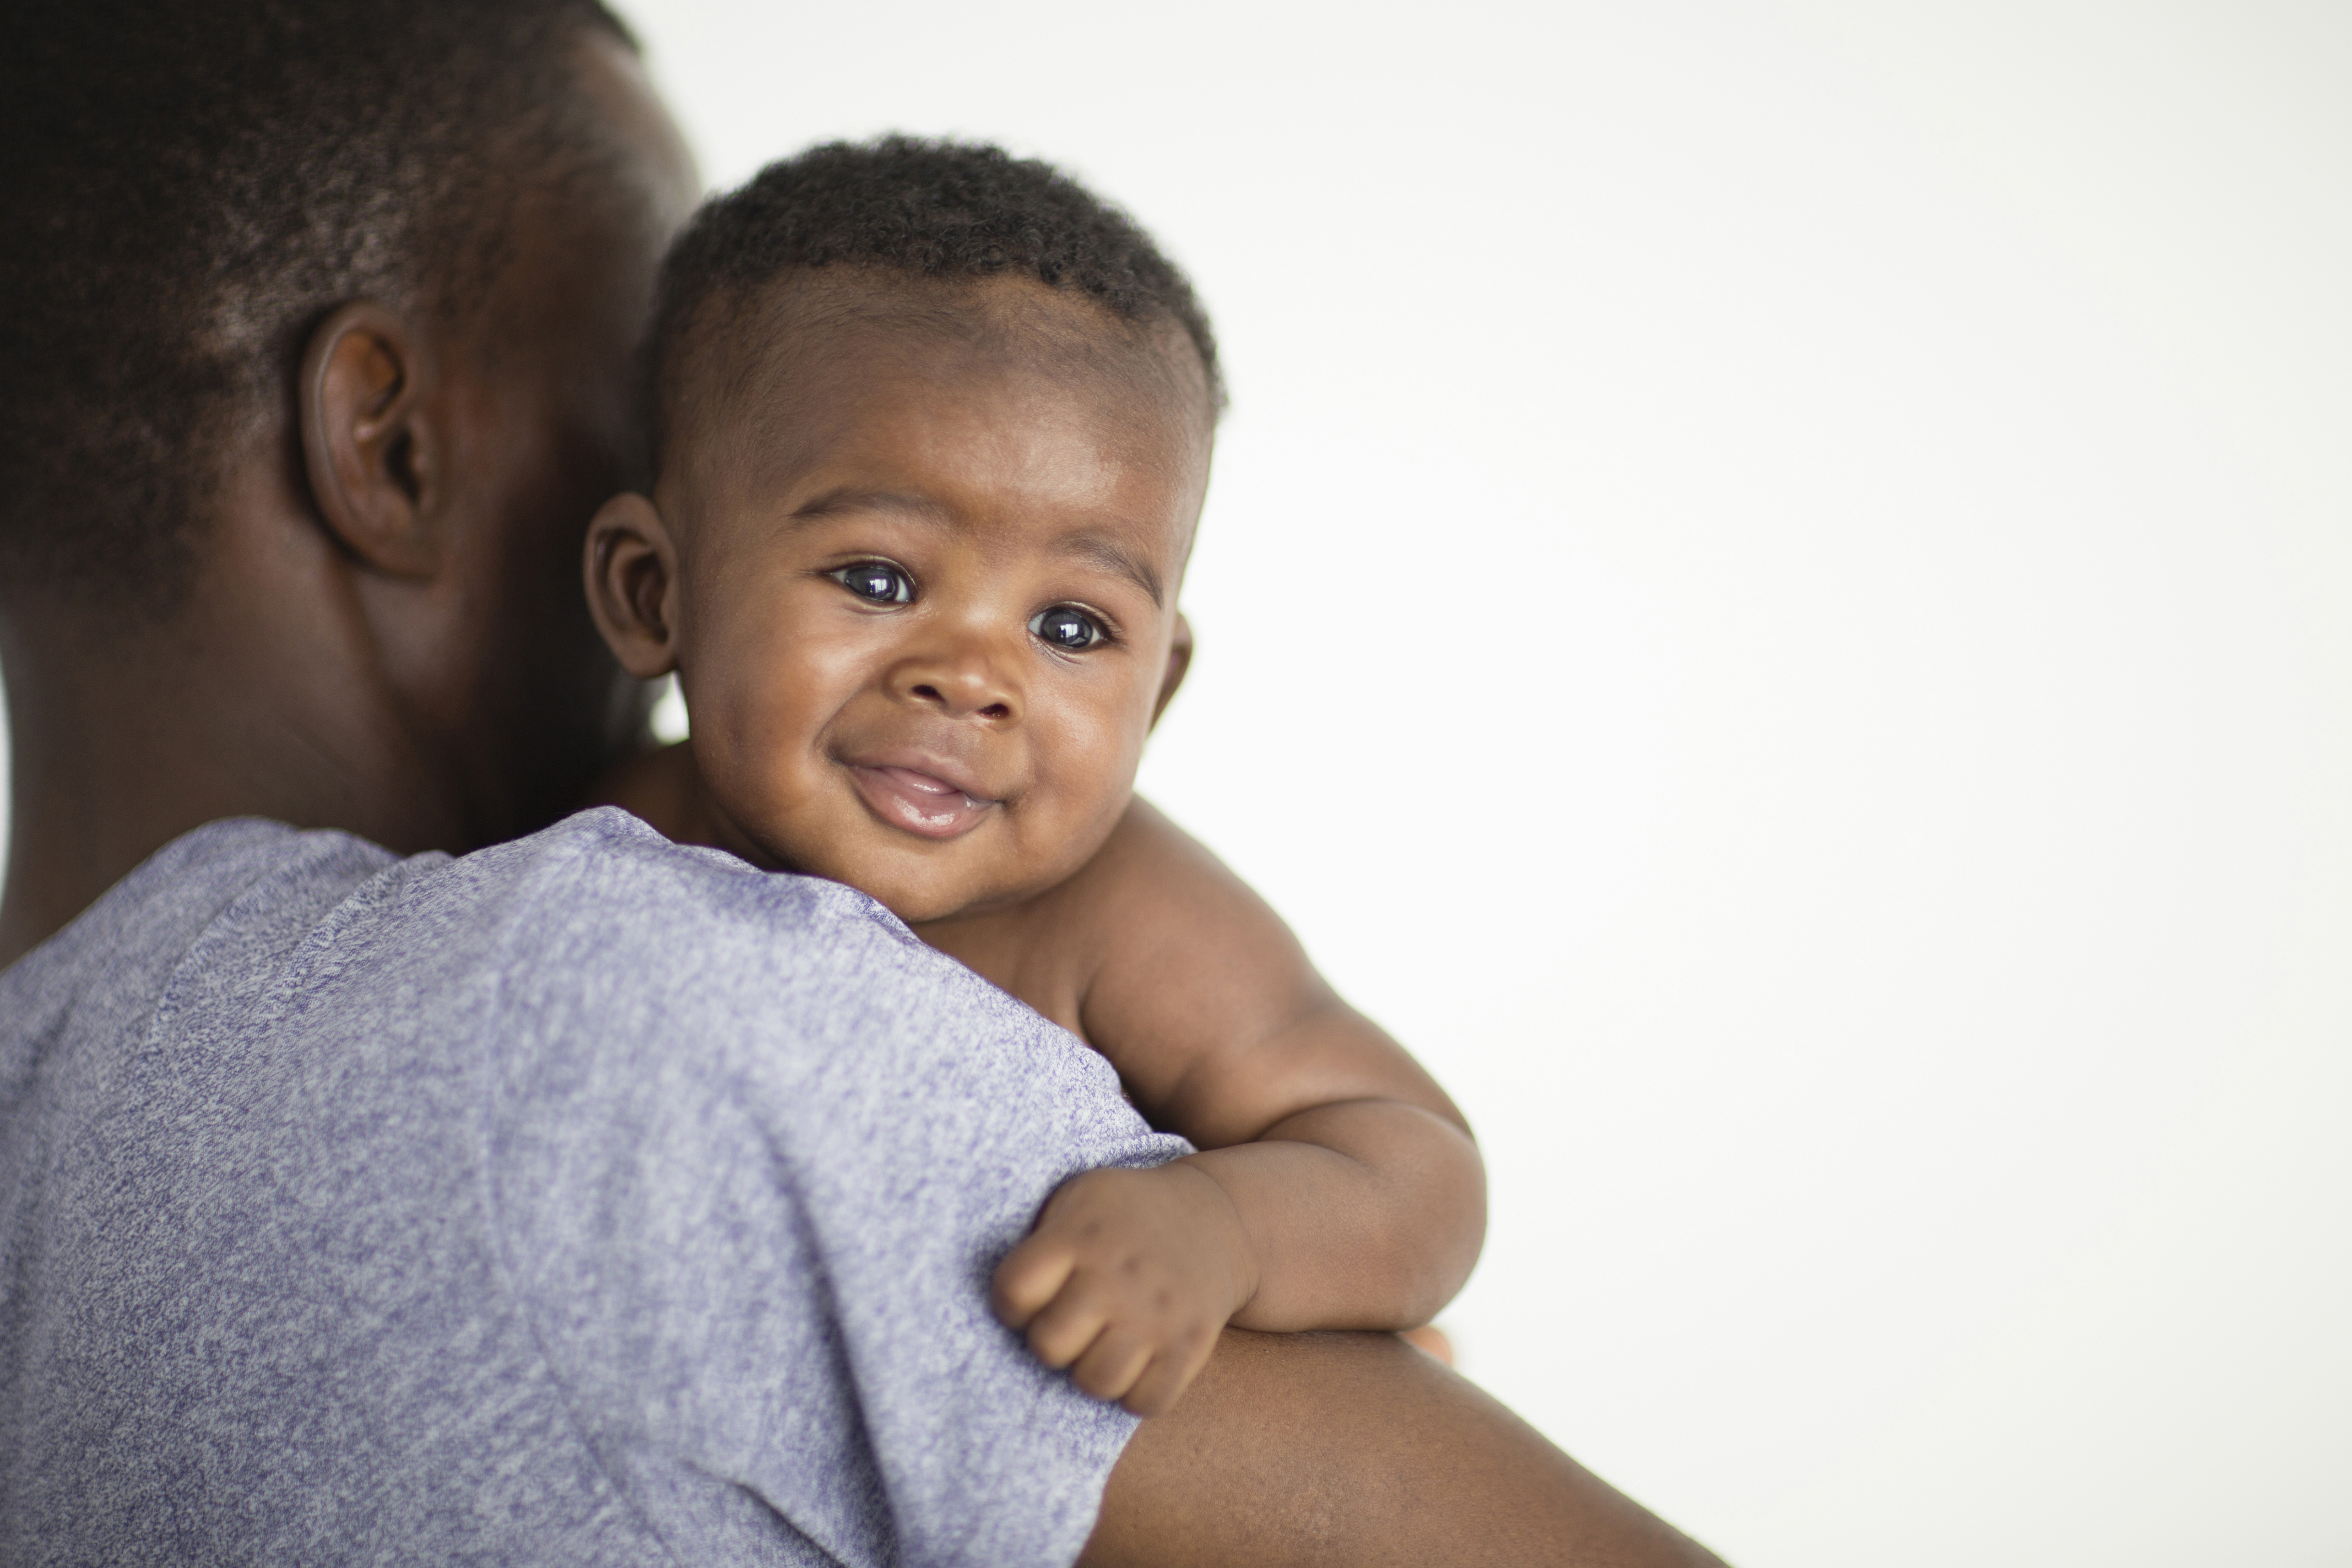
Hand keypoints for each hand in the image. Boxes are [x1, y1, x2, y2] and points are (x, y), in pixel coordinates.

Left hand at [992, 1161, 1256, 1415]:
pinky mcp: (1192, 1344)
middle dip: (1050, 1341)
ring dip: (1089, 1371)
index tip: (1028, 1298)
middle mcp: (1118, 1275)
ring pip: (1096, 1382)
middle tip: (1068, 1324)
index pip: (1014, 1291)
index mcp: (1080, 1234)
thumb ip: (1039, 1240)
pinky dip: (1134, 1392)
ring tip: (1099, 1345)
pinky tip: (1134, 1362)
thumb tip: (1003, 1299)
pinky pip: (1147, 1402)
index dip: (1010, 1304)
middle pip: (1050, 1345)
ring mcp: (1159, 1313)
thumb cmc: (1124, 1215)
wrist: (1216, 1218)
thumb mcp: (1077, 1198)